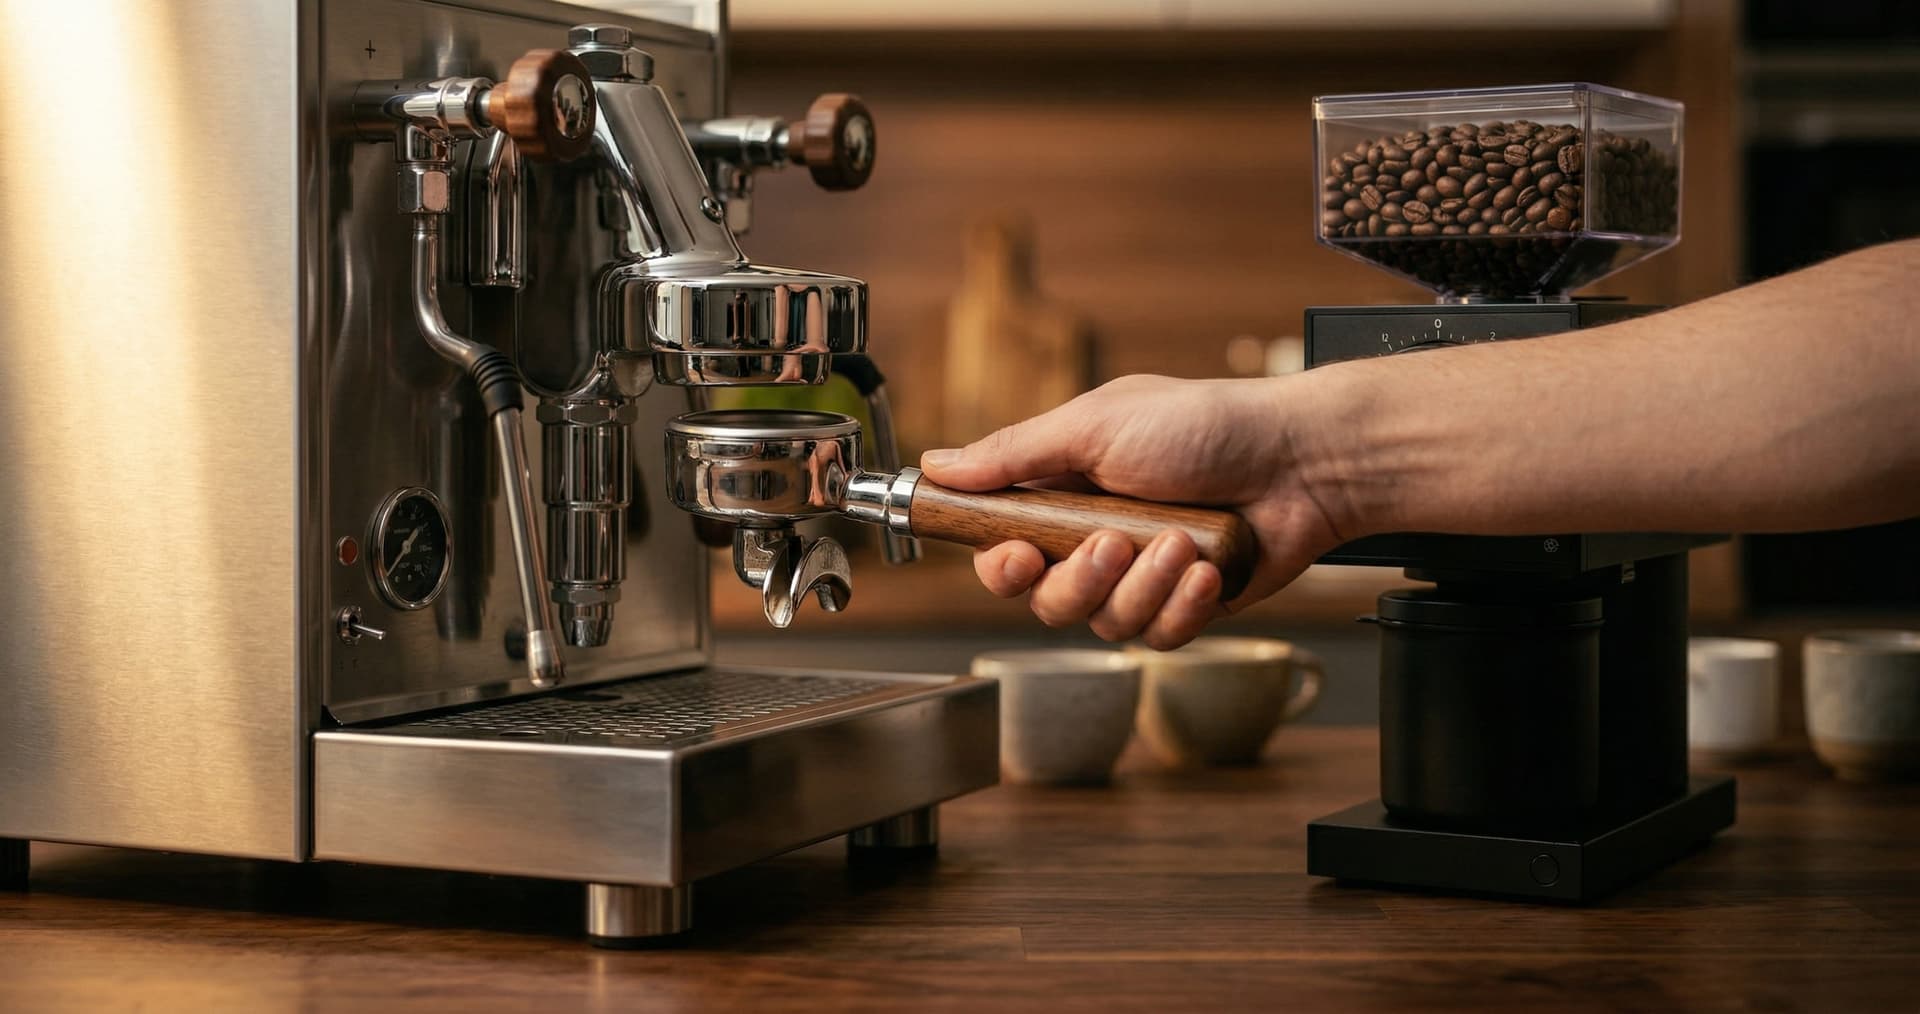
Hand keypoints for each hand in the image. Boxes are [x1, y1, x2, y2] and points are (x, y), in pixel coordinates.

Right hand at [919, 374, 1348, 647]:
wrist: (1301, 459)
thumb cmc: (1207, 425)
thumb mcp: (1097, 424)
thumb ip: (1015, 453)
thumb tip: (939, 464)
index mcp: (1064, 493)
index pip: (1002, 549)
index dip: (999, 564)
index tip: (1013, 556)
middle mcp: (1096, 540)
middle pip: (1047, 600)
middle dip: (1078, 579)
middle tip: (1112, 543)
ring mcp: (1143, 577)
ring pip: (1104, 624)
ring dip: (1142, 584)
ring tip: (1180, 540)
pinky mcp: (1188, 607)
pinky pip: (1160, 636)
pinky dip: (1183, 604)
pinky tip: (1207, 568)